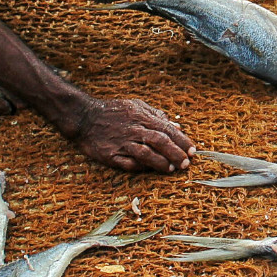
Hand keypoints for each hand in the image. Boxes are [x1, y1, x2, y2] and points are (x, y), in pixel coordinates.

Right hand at [69, 96, 196, 173]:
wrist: (84, 117)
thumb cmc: (113, 111)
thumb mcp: (136, 106)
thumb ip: (156, 116)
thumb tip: (177, 126)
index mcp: (141, 117)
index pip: (167, 129)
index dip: (182, 140)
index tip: (193, 151)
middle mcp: (133, 130)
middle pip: (159, 141)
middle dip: (175, 153)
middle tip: (186, 163)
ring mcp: (122, 143)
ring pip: (145, 153)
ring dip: (161, 162)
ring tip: (171, 169)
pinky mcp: (110, 155)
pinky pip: (127, 163)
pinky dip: (140, 167)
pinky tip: (149, 170)